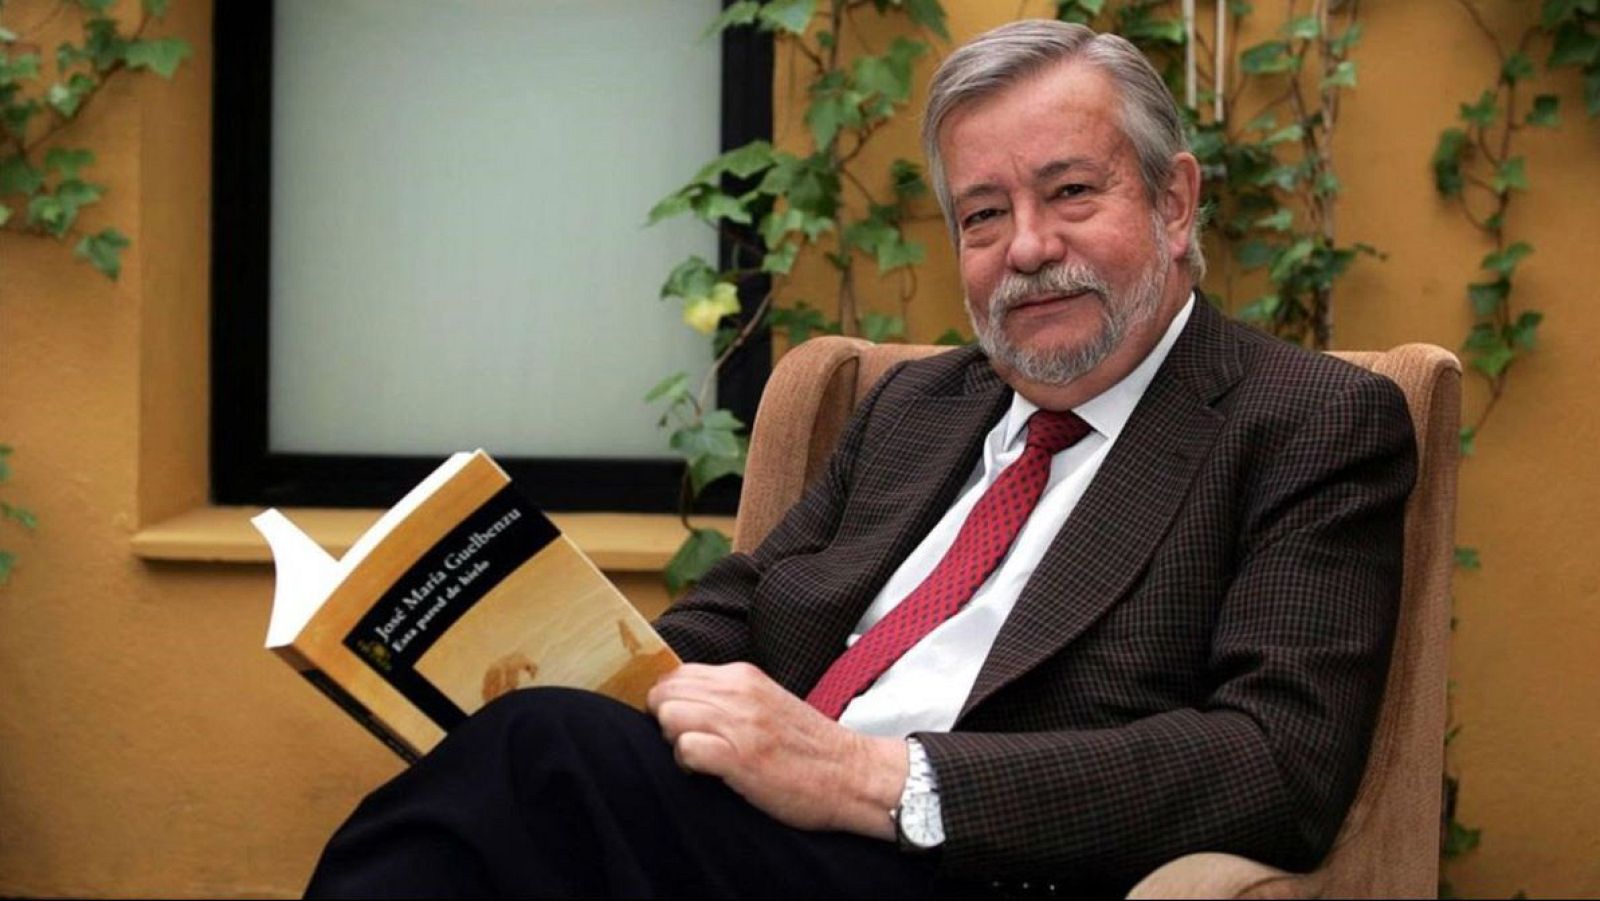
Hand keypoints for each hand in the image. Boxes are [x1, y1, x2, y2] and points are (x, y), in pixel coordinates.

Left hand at [647, 662, 905, 838]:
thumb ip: (731, 697)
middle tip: (690, 743)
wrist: (853, 774)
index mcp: (744, 676)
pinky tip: (706, 774)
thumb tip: (686, 704)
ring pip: (669, 715)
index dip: (671, 702)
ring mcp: (740, 723)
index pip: (677, 674)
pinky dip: (686, 764)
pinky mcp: (741, 757)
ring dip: (674, 741)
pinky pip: (686, 749)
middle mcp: (739, 692)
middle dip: (665, 721)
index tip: (684, 724)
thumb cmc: (809, 748)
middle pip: (665, 693)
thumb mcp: (768, 703)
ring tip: (699, 758)